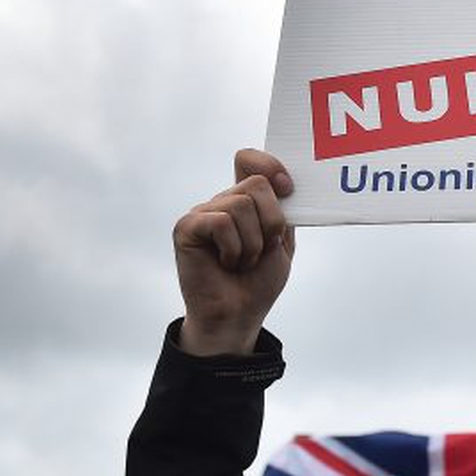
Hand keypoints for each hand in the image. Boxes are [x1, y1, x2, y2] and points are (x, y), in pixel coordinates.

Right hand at [173, 148, 296, 355]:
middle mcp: (222, 201)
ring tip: (242, 262)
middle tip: (263, 251)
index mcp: (245, 200)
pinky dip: (234, 248)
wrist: (239, 315)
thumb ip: (283, 211)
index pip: (250, 160)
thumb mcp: (281, 242)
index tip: (288, 189)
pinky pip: (222, 222)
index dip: (270, 165)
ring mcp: (203, 213)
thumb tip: (282, 183)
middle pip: (257, 184)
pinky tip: (226, 263)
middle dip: (272, 222)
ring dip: (253, 244)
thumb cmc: (258, 282)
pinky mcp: (187, 228)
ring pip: (242, 205)